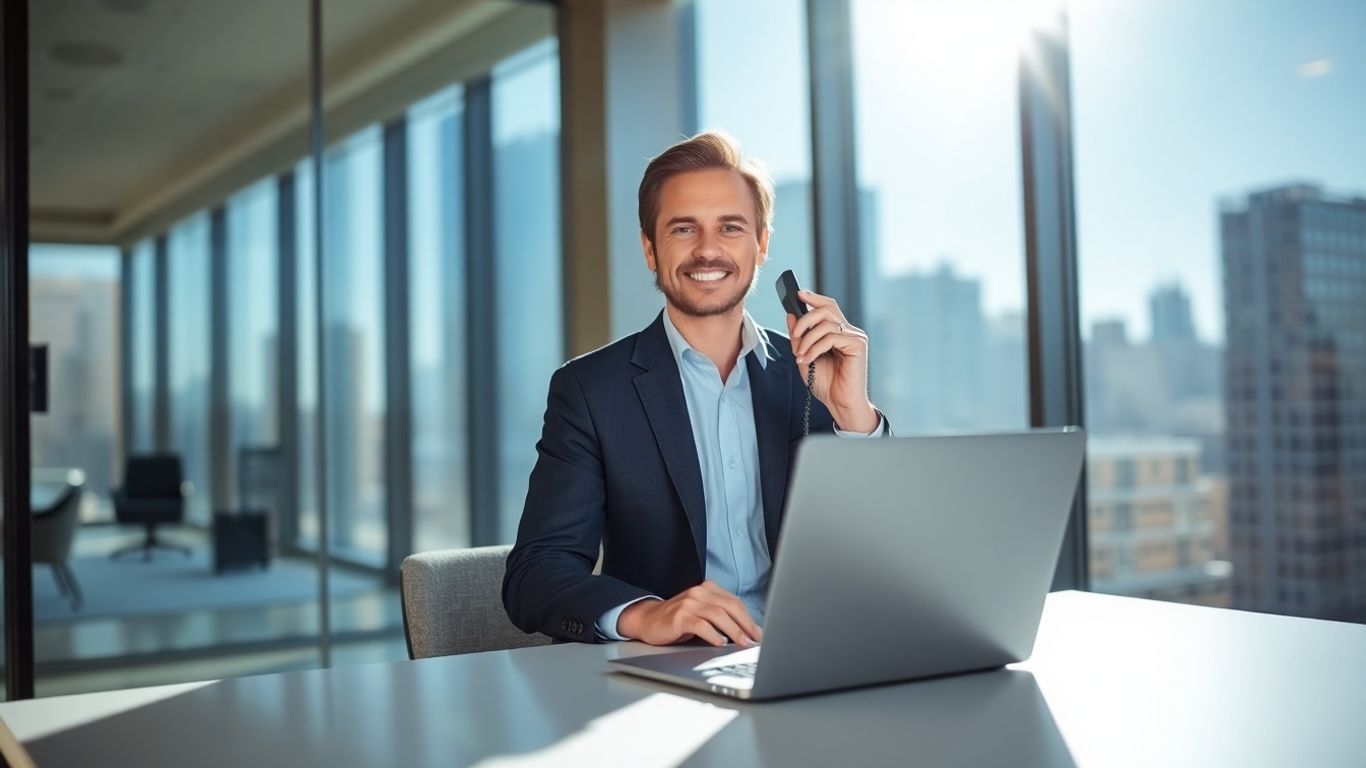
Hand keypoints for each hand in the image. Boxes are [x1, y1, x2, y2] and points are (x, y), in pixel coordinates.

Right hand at [617, 581, 762, 646]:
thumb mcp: (701, 614)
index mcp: (708, 589)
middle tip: (754, 640)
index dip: (749, 618)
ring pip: (718, 615)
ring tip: (742, 643)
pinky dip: (713, 634)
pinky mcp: (679, 617)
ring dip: (734, 631)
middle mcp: (699, 593)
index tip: (758, 634)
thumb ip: (721, 618)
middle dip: (745, 625)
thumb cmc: (678, 620)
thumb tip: (747, 633)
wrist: (648, 620)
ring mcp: (689, 603)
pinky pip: (701, 625)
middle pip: (730, 606)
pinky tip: (720, 643)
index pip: (735, 602)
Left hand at [786, 290, 878, 432]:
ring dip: (807, 339)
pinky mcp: (858, 345)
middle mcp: (848, 331)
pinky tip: (809, 359)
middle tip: (794, 336)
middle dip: (804, 320)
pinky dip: (815, 348)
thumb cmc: (825, 383)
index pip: (828, 306)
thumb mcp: (804, 356)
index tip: (797, 294)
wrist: (839, 403)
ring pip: (826, 323)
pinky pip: (832, 337)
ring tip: (800, 356)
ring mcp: (854, 337)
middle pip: (826, 309)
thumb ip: (798, 337)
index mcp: (837, 331)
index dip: (813, 297)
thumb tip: (791, 315)